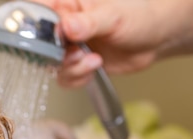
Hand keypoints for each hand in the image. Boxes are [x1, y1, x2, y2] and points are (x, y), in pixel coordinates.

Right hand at [35, 0, 165, 87]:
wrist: (155, 38)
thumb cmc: (138, 16)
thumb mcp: (114, 16)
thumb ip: (88, 22)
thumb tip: (67, 27)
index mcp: (67, 5)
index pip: (38, 13)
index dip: (37, 29)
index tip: (50, 41)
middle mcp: (63, 26)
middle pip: (40, 45)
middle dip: (58, 56)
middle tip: (77, 54)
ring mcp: (69, 47)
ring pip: (52, 65)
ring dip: (71, 69)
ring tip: (93, 61)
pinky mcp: (77, 64)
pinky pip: (65, 77)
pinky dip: (78, 78)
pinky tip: (95, 67)